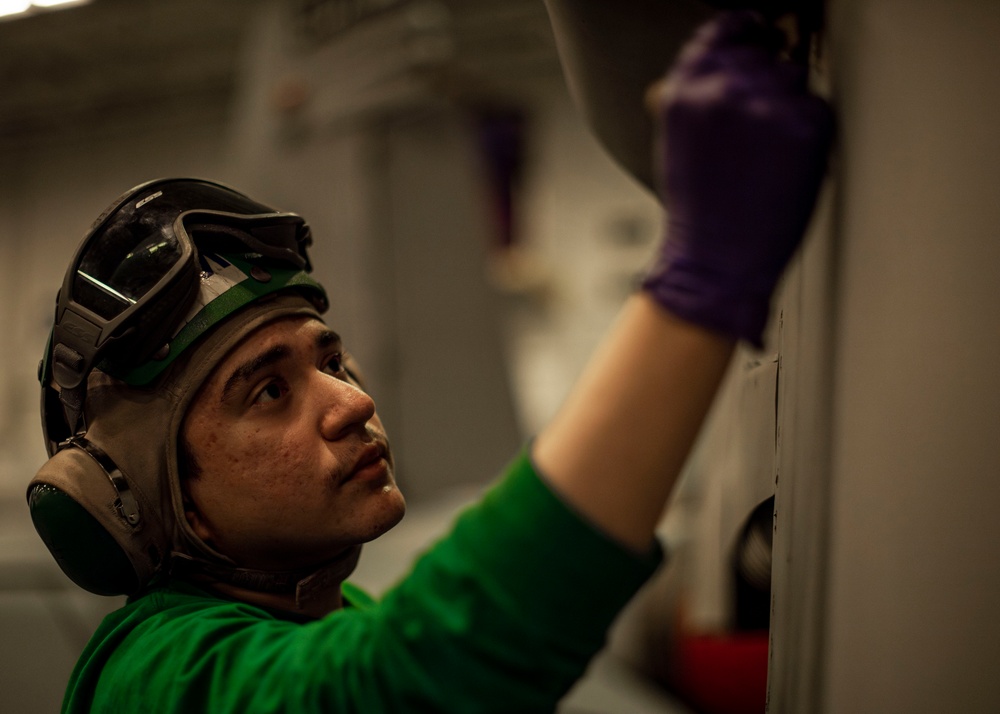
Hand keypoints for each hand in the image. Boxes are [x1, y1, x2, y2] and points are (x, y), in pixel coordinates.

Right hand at [641, 11, 833, 346]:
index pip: (724, 32)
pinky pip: (818, 109)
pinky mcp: (804, 125)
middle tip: (757, 131)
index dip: (745, 34)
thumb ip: (698, 98)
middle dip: (764, 84)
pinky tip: (785, 166)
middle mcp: (722, 89)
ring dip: (787, 107)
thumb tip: (727, 69)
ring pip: (794, 78)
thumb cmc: (699, 215)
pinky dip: (809, 135)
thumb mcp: (678, 142)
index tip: (757, 36)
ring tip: (768, 154)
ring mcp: (765, 105)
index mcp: (684, 90)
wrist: (715, 264)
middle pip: (764, 55)